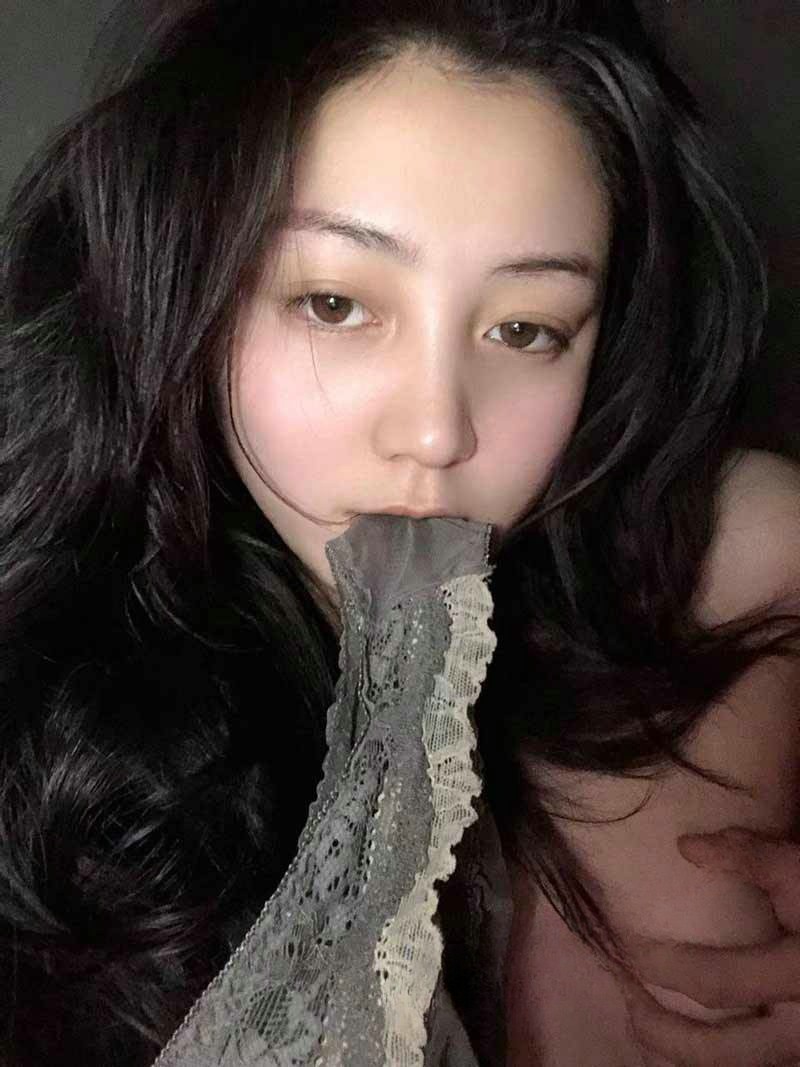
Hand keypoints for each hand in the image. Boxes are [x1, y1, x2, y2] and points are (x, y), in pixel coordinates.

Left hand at [619, 827, 799, 1065]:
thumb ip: (754, 858)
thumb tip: (686, 848)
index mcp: (797, 981)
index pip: (717, 983)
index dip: (662, 966)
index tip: (620, 945)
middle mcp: (799, 1033)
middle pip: (715, 1052)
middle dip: (659, 1028)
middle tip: (623, 996)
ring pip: (731, 1064)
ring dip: (683, 1048)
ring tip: (644, 1018)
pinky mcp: (795, 1046)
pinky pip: (749, 1059)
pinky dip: (714, 1049)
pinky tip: (694, 1030)